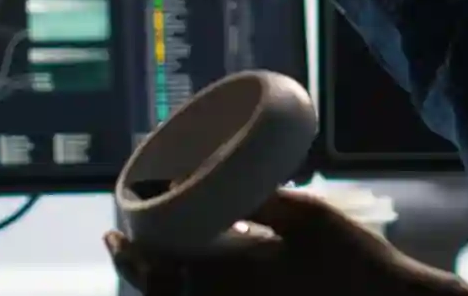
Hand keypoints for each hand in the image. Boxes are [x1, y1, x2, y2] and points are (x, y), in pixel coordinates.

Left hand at [105, 190, 467, 295]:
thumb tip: (224, 182)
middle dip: (137, 273)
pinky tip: (189, 282)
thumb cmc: (356, 261)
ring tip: (147, 263)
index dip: (131, 256)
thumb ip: (264, 202)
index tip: (111, 235)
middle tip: (119, 246)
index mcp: (235, 282)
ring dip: (159, 288)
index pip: (164, 272)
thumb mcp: (310, 218)